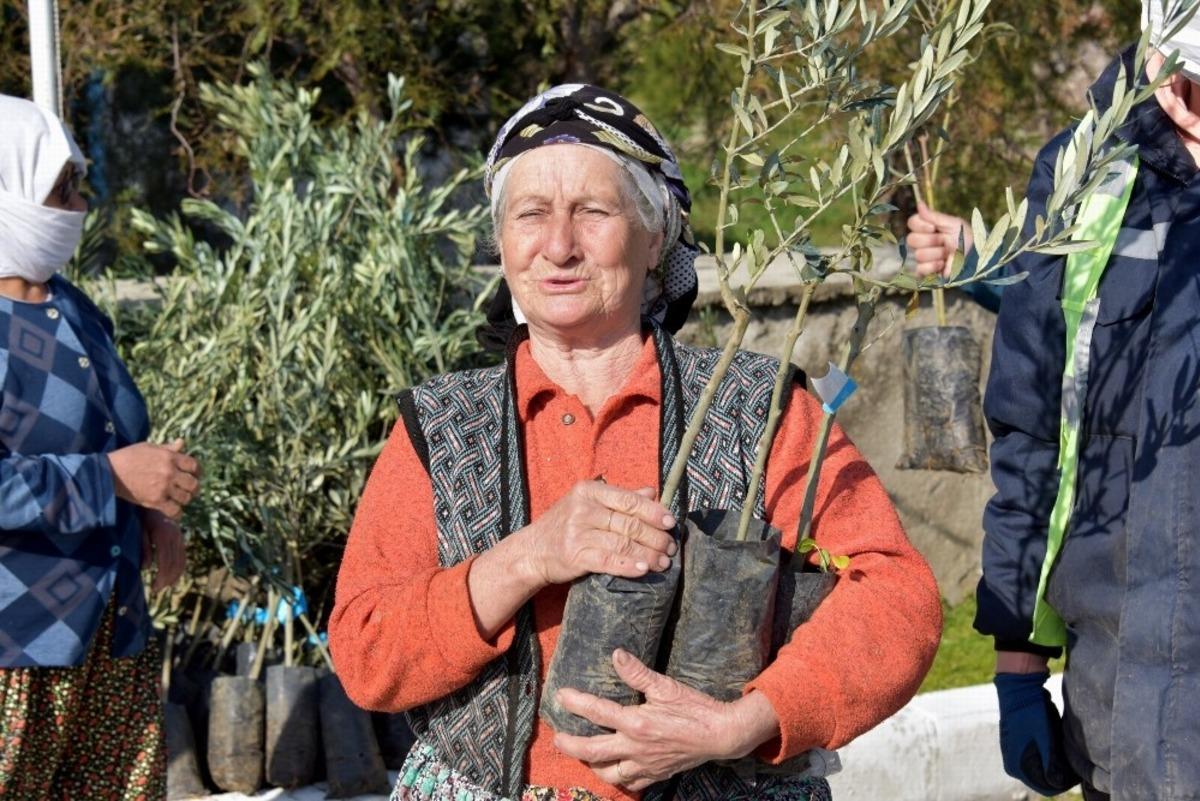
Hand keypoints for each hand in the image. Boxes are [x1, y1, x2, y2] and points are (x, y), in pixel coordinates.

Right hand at [108, 438, 200, 519]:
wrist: (110, 472)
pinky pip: (174, 511)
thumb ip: (168, 448)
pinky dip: (177, 513)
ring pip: (186, 498)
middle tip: (190, 489)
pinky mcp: (155, 501)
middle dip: (194, 487)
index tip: (196, 475)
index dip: (198, 471)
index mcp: (170, 457)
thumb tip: (182, 442)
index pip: (194, 466)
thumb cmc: (129, 457)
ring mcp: (163, 488)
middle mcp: (169, 473)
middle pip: (194, 484)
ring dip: (185, 499)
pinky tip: (174, 510)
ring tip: (180, 498)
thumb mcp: (149, 447)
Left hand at [140, 509, 186, 592]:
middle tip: (158, 589)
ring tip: (167, 585)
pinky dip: (181, 567)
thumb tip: (147, 567)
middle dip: (167, 579)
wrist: (155, 500)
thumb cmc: (142, 516)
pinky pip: (183, 555)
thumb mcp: (139, 531)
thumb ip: (144, 549)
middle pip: (175, 563)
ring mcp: (179, 537)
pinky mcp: (180, 537)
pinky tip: (175, 575)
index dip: (162, 577)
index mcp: (164, 537)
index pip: (166, 562)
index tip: (155, 587)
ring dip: (175, 575)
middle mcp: (175, 537)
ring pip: (181, 560)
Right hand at [520, 481, 676, 586]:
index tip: (671, 522)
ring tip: (663, 562)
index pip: (628, 500)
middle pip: (629, 523)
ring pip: (623, 543)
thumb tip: (651, 492)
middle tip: (671, 548)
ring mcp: (578, 532)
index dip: (653, 512)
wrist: (532, 550)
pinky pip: (608, 561)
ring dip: (648, 554)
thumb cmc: (566, 525)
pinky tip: (643, 569)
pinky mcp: (575, 556)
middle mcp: (583, 509)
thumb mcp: (588, 504)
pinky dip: (628, 566)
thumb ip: (620, 498)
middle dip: (655, 537)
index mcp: (589, 491)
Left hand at [553, 649, 778, 790]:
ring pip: (608, 772)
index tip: (560, 696)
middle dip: (571, 745)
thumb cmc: (695, 708)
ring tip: (584, 754)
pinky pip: (630, 783)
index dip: (575, 703)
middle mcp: (635, 748)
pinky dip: (618, 778)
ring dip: (592, 764)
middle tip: (557, 738)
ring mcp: (644, 765)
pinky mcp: (656, 774)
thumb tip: (616, 655)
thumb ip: (637, 673)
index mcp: (636, 723)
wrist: (721, 735)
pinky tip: (614, 770)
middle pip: (593, 750)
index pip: (597, 712)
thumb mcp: (665, 686)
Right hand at [906, 202, 971, 277]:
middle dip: (932, 241)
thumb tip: (919, 203)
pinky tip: (943, 264)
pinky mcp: (924, 272)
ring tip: (947, 254)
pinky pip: (919, 269)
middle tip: (945, 241)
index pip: (912, 223)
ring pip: (918, 255)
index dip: (921, 226)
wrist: (976, 256)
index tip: (934, 228)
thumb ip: (933, 216)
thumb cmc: (966, 238)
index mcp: (926, 228)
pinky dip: (933, 267)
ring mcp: (922, 257)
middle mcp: (921, 242)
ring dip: (937, 254)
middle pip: (911, 240)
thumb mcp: (952, 223)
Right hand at [995, 671, 1079, 795]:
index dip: (1063, 783)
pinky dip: (1049, 752)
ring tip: (1065, 748)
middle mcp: (1013, 763)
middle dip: (1060, 772)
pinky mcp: (1019, 743)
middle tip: (1073, 760)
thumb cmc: (1030, 712)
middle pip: (1043, 778)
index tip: (1076, 773)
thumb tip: (1057, 783)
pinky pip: (1038, 756)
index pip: (1045, 786)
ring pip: (1042, 767)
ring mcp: (1015, 753)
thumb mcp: (1044, 738)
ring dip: (1055, 761)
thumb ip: (1050, 763)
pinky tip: (1056, 740)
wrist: (1019, 688)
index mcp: (1016, 765)